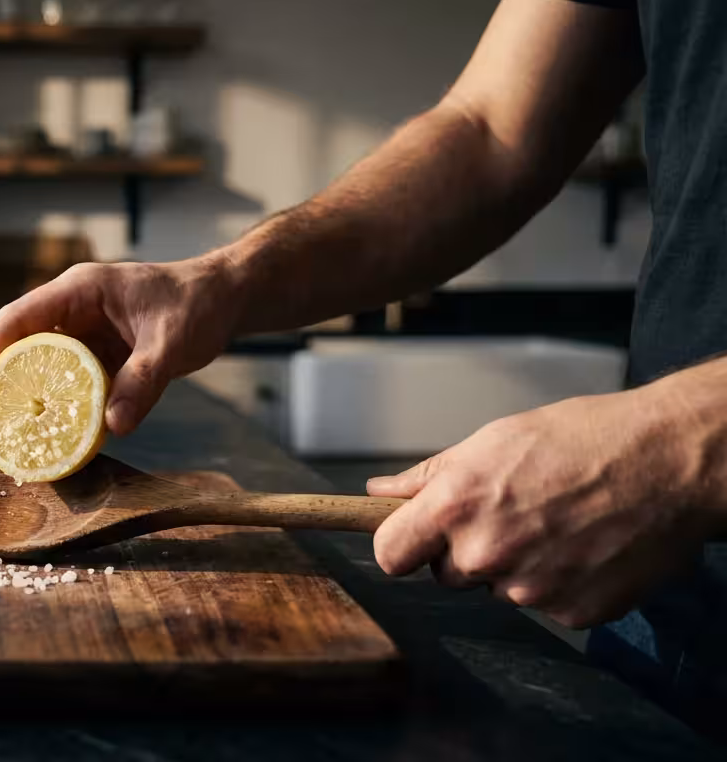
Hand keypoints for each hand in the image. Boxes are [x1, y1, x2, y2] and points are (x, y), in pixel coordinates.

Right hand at [0, 255, 241, 434]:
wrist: (225, 298)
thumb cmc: (198, 305)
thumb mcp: (172, 344)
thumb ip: (143, 382)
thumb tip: (112, 426)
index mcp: (79, 291)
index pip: (16, 320)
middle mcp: (73, 307)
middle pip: (19, 343)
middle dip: (0, 382)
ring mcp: (85, 329)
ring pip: (42, 363)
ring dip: (30, 396)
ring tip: (15, 435)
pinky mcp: (100, 350)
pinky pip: (70, 378)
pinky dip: (62, 403)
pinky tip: (59, 432)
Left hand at [367, 384, 725, 628]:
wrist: (672, 461)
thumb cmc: (584, 438)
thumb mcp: (494, 441)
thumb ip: (429, 476)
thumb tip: (379, 492)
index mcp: (458, 506)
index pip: (389, 555)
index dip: (398, 546)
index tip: (410, 539)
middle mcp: (487, 553)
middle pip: (447, 573)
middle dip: (467, 549)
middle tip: (512, 513)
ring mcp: (531, 590)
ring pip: (498, 588)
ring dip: (516, 565)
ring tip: (558, 522)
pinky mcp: (573, 613)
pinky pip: (546, 605)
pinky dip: (561, 582)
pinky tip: (586, 545)